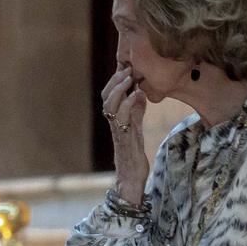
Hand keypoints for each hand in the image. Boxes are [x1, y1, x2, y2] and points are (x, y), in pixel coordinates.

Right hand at [102, 65, 150, 204]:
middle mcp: (114, 123)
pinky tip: (137, 94)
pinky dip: (130, 104)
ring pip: (110, 105)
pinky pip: (123, 118)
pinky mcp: (124, 137)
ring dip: (120, 89)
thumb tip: (140, 93)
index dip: (115, 81)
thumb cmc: (133, 156)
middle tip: (127, 69)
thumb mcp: (137, 128)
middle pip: (106, 97)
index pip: (109, 95)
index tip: (126, 67)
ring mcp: (118, 130)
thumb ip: (136, 111)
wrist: (131, 178)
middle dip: (115, 81)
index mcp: (117, 120)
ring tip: (129, 78)